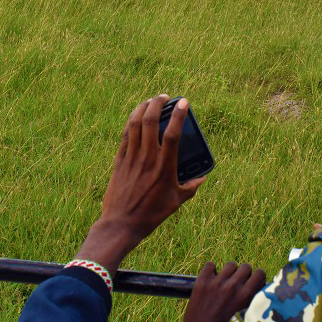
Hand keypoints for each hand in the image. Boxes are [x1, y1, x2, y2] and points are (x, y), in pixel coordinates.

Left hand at [75, 96, 205, 274]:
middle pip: (150, 121)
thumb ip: (191, 187)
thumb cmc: (151, 214)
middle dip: (157, 103)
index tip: (184, 102)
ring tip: (150, 101)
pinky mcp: (119, 161)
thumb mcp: (176, 202)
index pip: (172, 134)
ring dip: (142, 108)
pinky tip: (135, 117)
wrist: (122, 223)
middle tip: (165, 97)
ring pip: (134, 124)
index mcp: (165, 167)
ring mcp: (131, 158)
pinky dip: (130, 122)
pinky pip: (125, 135)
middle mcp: (147, 158)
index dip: (178, 115)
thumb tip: (202, 178)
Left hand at [181, 261, 265, 321]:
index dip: (257, 277)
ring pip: (230, 265)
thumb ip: (253, 300)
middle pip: (246, 267)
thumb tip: (260, 286)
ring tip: (225, 282)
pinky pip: (210, 265)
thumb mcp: (245, 315)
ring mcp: (216, 282)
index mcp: (245, 295)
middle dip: (244, 274)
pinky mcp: (202, 281)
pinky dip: (212, 270)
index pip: (260, 273)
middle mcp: (232, 286)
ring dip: (229, 272)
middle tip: (238, 283)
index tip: (252, 282)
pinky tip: (212, 279)